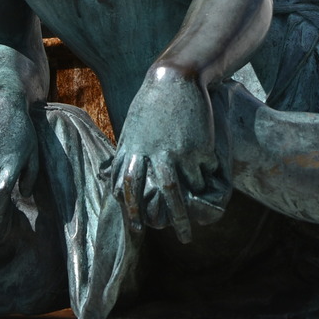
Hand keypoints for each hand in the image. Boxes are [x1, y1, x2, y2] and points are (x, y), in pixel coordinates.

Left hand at [109, 69, 228, 242]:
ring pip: (182, 191)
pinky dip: (205, 180)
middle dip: (165, 220)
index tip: (136, 229)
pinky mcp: (198, 146)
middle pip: (157, 194)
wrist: (176, 79)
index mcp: (134, 150)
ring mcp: (177, 151)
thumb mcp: (132, 129)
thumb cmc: (152, 104)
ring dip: (186, 214)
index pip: (128, 187)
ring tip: (190, 229)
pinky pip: (203, 173)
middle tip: (176, 239)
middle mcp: (154, 154)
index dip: (130, 210)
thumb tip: (111, 176)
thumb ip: (126, 154)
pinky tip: (207, 182)